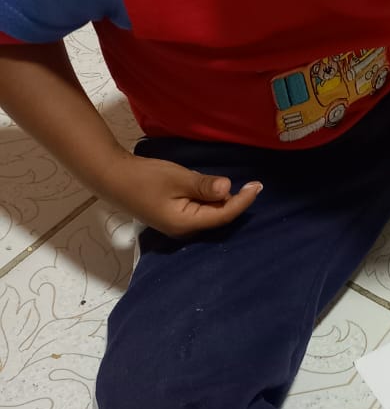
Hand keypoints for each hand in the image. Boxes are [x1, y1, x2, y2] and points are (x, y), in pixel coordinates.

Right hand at [101, 153, 261, 237]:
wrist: (112, 178)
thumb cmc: (144, 178)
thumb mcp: (177, 178)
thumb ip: (204, 186)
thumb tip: (228, 189)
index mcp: (185, 224)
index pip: (223, 215)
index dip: (243, 201)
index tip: (258, 186)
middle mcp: (183, 230)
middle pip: (218, 218)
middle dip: (237, 204)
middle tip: (255, 186)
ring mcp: (177, 226)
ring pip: (209, 216)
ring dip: (225, 203)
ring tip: (243, 189)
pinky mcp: (173, 218)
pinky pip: (200, 213)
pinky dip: (212, 203)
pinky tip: (219, 193)